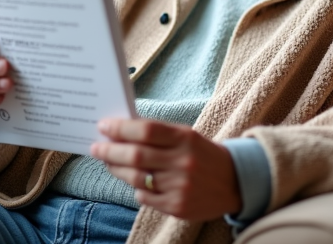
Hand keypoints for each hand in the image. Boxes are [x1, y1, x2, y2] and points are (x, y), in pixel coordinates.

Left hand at [90, 118, 241, 220]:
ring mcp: (180, 187)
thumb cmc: (203, 154)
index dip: (120, 128)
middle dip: (109, 151)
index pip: (145, 130)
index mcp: (185, 138)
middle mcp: (183, 162)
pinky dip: (135, 187)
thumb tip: (120, 131)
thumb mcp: (187, 136)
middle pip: (135, 156)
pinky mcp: (178, 207)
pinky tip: (135, 181)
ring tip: (109, 162)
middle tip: (96, 147)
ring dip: (116, 169)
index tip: (103, 126)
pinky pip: (144, 196)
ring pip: (135, 178)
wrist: (236, 182)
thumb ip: (158, 133)